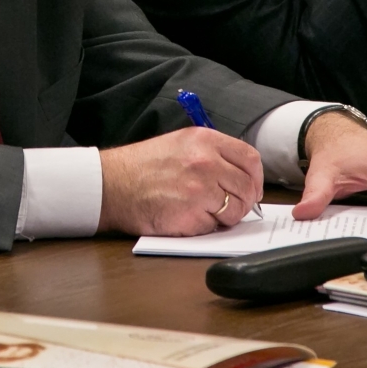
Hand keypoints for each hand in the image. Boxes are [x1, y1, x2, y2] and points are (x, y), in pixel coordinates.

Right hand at [98, 128, 263, 236]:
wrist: (112, 184)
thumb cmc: (143, 166)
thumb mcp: (180, 143)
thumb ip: (213, 153)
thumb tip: (241, 175)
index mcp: (205, 140)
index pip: (250, 159)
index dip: (255, 178)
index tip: (251, 188)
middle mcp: (205, 162)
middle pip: (247, 188)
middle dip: (244, 202)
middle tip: (231, 207)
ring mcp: (199, 189)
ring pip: (235, 211)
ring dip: (226, 217)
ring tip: (206, 212)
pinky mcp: (191, 215)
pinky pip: (214, 227)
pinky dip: (205, 227)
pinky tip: (187, 217)